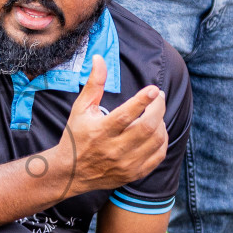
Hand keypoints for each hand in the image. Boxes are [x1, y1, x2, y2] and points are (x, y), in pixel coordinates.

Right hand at [56, 55, 167, 193]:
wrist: (70, 172)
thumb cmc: (76, 136)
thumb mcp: (81, 109)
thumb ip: (94, 84)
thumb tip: (99, 58)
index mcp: (100, 131)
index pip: (126, 115)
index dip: (143, 100)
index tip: (153, 89)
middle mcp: (114, 149)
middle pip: (147, 128)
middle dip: (158, 108)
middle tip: (158, 97)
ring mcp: (126, 164)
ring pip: (156, 140)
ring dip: (161, 122)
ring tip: (155, 113)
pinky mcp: (133, 173)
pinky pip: (158, 155)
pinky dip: (162, 140)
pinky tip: (157, 131)